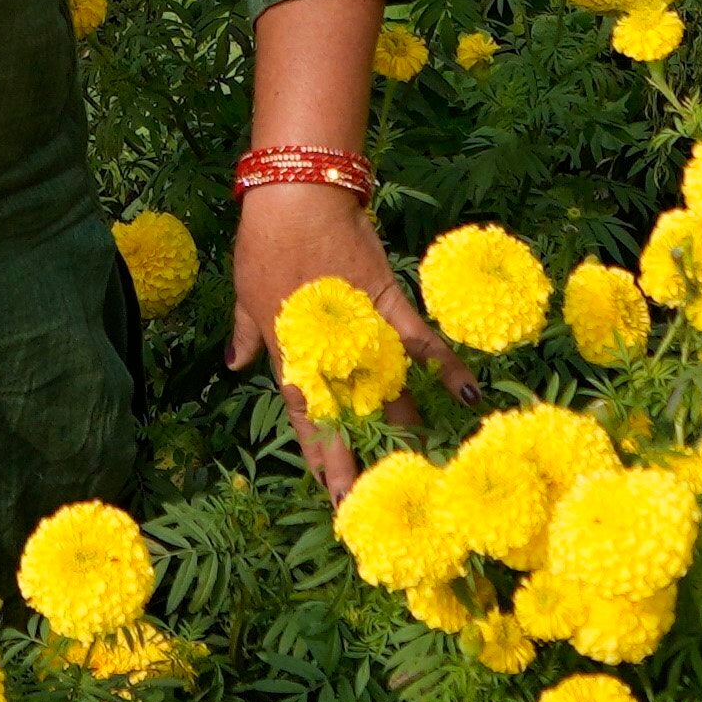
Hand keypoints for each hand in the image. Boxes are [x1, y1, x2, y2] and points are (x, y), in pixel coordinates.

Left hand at [229, 181, 447, 505]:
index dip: (318, 454)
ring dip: (403, 427)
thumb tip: (231, 365)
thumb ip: (244, 334)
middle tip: (364, 503)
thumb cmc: (263, 243)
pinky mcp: (388, 301)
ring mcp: (360, 329)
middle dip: (354, 461)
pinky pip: (421, 340)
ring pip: (385, 389)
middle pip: (343, 417)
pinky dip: (446, 365)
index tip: (330, 491)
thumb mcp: (244, 293)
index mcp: (290, 352)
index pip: (305, 417)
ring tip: (420, 465)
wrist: (296, 198)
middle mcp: (327, 351)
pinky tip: (469, 393)